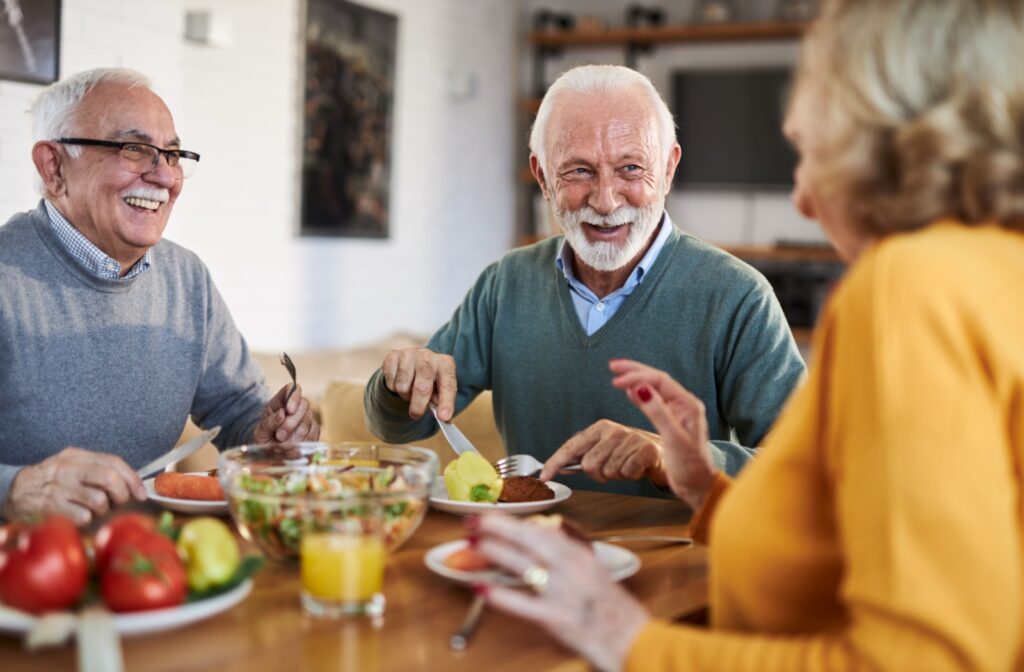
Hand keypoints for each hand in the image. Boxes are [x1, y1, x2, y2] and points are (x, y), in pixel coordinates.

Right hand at [1, 448, 146, 524]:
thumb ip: (98, 470)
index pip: (113, 462)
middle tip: (117, 502)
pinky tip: (78, 516)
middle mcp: (68, 469)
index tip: (141, 493)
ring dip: (102, 510)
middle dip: (121, 494)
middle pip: (109, 479)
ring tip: (92, 509)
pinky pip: (84, 517)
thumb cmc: (52, 481)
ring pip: (99, 500)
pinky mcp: (52, 507)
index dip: (132, 479)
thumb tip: (133, 484)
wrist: (14, 491)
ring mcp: (59, 488)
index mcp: (77, 456)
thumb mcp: (72, 466)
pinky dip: (86, 520)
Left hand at [253, 383, 319, 442]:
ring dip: (295, 436)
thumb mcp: (260, 432)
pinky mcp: (314, 430)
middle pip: (303, 405)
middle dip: (291, 423)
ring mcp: (307, 418)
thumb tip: (281, 414)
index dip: (293, 397)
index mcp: (280, 402)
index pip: (292, 389)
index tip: (289, 410)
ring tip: (283, 444)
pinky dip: (302, 442)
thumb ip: (269, 422)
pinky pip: (313, 434)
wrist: (271, 454)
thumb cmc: (265, 439)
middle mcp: (296, 407)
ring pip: (308, 422)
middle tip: (280, 436)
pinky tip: (293, 447)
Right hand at [380, 347, 456, 420]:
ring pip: (403, 387)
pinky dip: (393, 388)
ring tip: (409, 391)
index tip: (443, 417)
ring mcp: (409, 354)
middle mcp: (428, 356)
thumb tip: (443, 417)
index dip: (446, 402)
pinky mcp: (393, 356)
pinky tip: (399, 381)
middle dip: (418, 405)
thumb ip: (441, 401)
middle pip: (422, 387)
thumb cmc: (429, 379)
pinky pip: (390, 382)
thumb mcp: (439, 388)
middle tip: (416, 414)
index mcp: (445, 364)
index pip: (448, 384)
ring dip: (405, 395)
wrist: (412, 362)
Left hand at [474, 515, 649, 671]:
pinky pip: (524, 604)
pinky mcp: (558, 619)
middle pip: (532, 539)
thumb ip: (569, 553)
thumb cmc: (611, 608)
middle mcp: (573, 569)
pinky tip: (482, 589)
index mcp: (580, 556)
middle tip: (474, 521)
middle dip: (500, 527)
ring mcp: (565, 593)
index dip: (514, 521)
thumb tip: (546, 535)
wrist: (632, 639)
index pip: (543, 530)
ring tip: (474, 544)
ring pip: (526, 565)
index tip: (492, 516)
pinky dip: (501, 596)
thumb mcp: (592, 571)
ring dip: (497, 552)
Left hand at [541, 420, 668, 485]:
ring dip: (617, 475)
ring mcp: (629, 438)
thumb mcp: (605, 450)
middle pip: (589, 465)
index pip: (571, 447)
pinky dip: (631, 475)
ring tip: (627, 465)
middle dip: (598, 475)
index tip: (544, 477)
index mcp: (599, 428)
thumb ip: (584, 456)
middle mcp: (612, 430)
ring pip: (608, 472)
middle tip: (612, 469)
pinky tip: (638, 467)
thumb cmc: (629, 452)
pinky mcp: (645, 449)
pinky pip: (627, 474)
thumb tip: (559, 467)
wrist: (662, 451)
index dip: (555, 462)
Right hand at [609, 359, 716, 508]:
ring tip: (618, 374)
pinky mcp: (671, 421)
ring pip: (654, 388)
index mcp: (688, 405)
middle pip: (656, 380)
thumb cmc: (691, 466)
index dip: (637, 377)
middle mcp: (684, 405)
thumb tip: (640, 389)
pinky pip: (653, 401)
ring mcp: (677, 412)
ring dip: (636, 380)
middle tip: (613, 366)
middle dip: (634, 371)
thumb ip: (658, 412)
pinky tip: (630, 392)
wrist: (699, 485)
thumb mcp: (673, 438)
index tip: (616, 380)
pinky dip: (640, 394)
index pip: (659, 381)